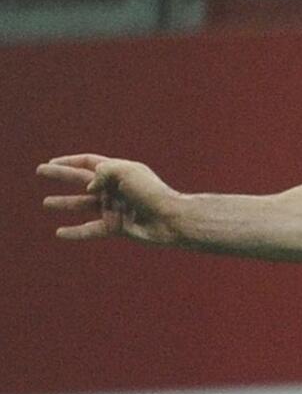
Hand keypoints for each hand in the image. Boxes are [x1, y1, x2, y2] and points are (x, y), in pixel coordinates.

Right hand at [38, 154, 182, 244]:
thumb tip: (87, 187)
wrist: (170, 219)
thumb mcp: (125, 172)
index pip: (90, 162)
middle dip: (61, 176)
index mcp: (119, 171)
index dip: (70, 161)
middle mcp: (115, 189)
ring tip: (46, 203)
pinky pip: (91, 230)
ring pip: (84, 205)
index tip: (51, 161)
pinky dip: (76, 232)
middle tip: (39, 172)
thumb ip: (102, 172)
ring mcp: (115, 208)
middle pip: (81, 180)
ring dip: (65, 203)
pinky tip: (59, 233)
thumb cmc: (151, 192)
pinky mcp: (117, 227)